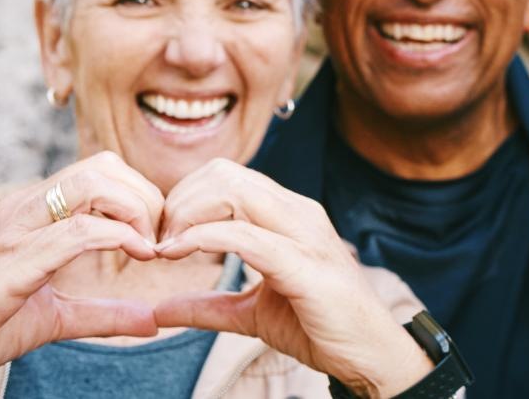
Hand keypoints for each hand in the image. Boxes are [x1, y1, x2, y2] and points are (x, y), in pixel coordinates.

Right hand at [0, 152, 163, 396]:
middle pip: (102, 166)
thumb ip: (102, 314)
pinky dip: (117, 238)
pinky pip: (75, 232)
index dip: (140, 196)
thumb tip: (152, 320)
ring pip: (91, 185)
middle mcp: (22, 209)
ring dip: (135, 211)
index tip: (155, 237)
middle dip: (145, 197)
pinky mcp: (11, 262)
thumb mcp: (54, 317)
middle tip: (157, 240)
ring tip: (147, 248)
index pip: (99, 171)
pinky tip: (135, 256)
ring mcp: (13, 230)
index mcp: (31, 213)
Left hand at [152, 159, 434, 398]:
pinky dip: (203, 237)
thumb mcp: (251, 314)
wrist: (370, 354)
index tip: (162, 237)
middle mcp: (299, 213)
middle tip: (159, 242)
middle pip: (225, 174)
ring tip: (166, 249)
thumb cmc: (320, 326)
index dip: (185, 198)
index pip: (227, 176)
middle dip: (180, 201)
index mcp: (289, 215)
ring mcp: (305, 234)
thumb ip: (207, 306)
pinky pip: (246, 234)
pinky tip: (178, 254)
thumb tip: (158, 310)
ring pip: (234, 191)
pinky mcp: (304, 264)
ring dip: (188, 214)